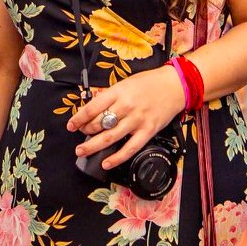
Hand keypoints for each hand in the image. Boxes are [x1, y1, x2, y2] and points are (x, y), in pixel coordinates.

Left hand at [67, 64, 185, 170]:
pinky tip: (106, 163)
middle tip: (80, 136)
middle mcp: (126, 106)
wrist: (174, 85)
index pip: (92, 108)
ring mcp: (137, 120)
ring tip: (82, 151)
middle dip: (85, 132)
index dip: (78, 118)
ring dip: (93, 146)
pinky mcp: (147, 131)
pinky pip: (129, 148)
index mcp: (119, 91)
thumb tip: (92, 105)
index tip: (71, 124)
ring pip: (110, 137)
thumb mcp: (126, 83)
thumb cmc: (150, 83)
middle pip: (99, 123)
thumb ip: (110, 95)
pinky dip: (116, 158)